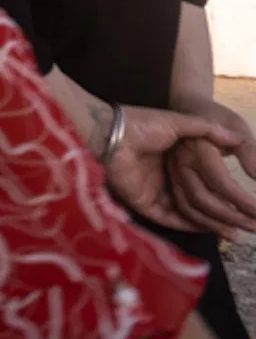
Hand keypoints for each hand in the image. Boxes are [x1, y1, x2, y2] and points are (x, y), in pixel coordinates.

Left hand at [103, 103, 248, 232]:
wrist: (111, 133)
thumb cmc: (141, 124)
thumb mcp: (178, 123)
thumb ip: (206, 129)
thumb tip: (236, 137)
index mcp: (172, 160)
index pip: (203, 182)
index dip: (224, 192)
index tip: (246, 203)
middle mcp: (164, 178)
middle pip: (198, 202)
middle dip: (222, 214)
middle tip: (247, 225)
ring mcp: (153, 191)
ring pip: (186, 213)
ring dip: (209, 223)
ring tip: (232, 231)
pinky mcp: (142, 202)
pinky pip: (168, 219)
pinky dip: (187, 225)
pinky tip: (208, 228)